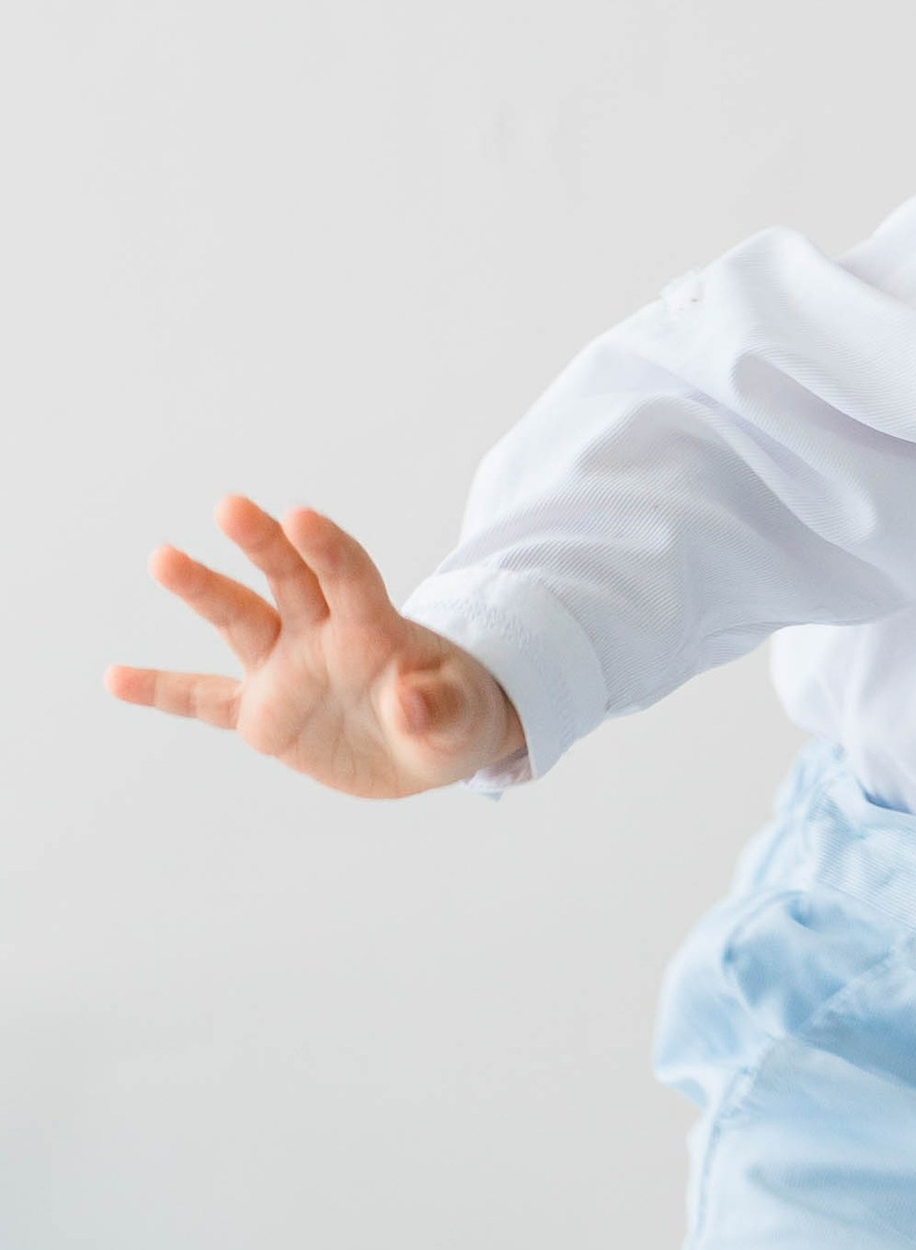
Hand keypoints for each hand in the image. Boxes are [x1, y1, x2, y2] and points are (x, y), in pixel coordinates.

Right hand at [107, 497, 523, 798]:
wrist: (427, 743)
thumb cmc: (454, 717)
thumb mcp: (465, 723)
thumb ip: (439, 709)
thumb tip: (411, 704)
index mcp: (376, 628)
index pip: (351, 577)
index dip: (328, 549)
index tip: (301, 518)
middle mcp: (322, 635)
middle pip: (288, 579)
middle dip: (262, 543)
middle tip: (231, 506)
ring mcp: (286, 669)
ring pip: (239, 622)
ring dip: (203, 589)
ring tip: (164, 557)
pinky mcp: (263, 713)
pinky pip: (204, 700)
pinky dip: (162, 691)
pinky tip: (115, 678)